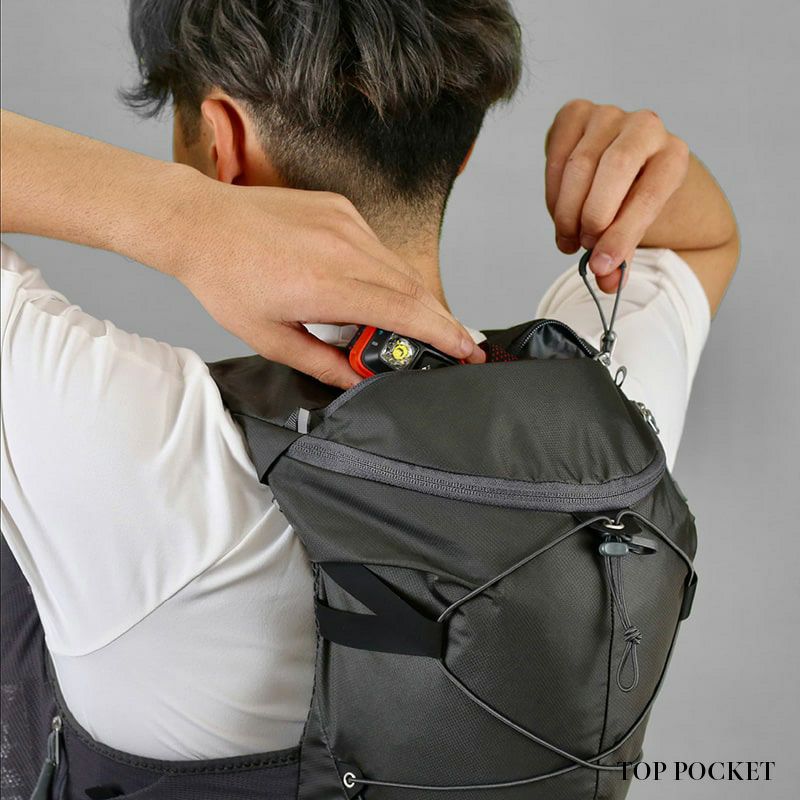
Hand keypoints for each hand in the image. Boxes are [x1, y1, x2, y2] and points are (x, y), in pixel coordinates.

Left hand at [171, 176, 483, 387]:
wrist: (200, 222)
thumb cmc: (226, 280)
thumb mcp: (269, 337)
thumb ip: (321, 363)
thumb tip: (358, 381)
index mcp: (325, 286)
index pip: (403, 312)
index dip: (441, 333)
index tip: (465, 350)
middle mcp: (343, 249)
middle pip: (412, 289)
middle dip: (440, 320)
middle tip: (458, 345)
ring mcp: (343, 222)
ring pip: (398, 266)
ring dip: (416, 298)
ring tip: (423, 325)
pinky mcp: (339, 208)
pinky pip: (378, 246)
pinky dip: (388, 271)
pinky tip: (380, 290)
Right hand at [544, 100, 689, 292]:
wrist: (626, 169)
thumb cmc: (634, 203)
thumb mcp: (638, 229)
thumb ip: (622, 257)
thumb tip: (607, 283)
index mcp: (673, 156)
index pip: (649, 195)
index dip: (622, 234)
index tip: (601, 266)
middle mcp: (647, 126)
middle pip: (614, 168)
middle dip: (592, 215)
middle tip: (583, 246)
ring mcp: (610, 115)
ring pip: (579, 164)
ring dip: (566, 211)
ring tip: (568, 239)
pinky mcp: (576, 113)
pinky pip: (556, 154)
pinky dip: (552, 192)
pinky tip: (559, 211)